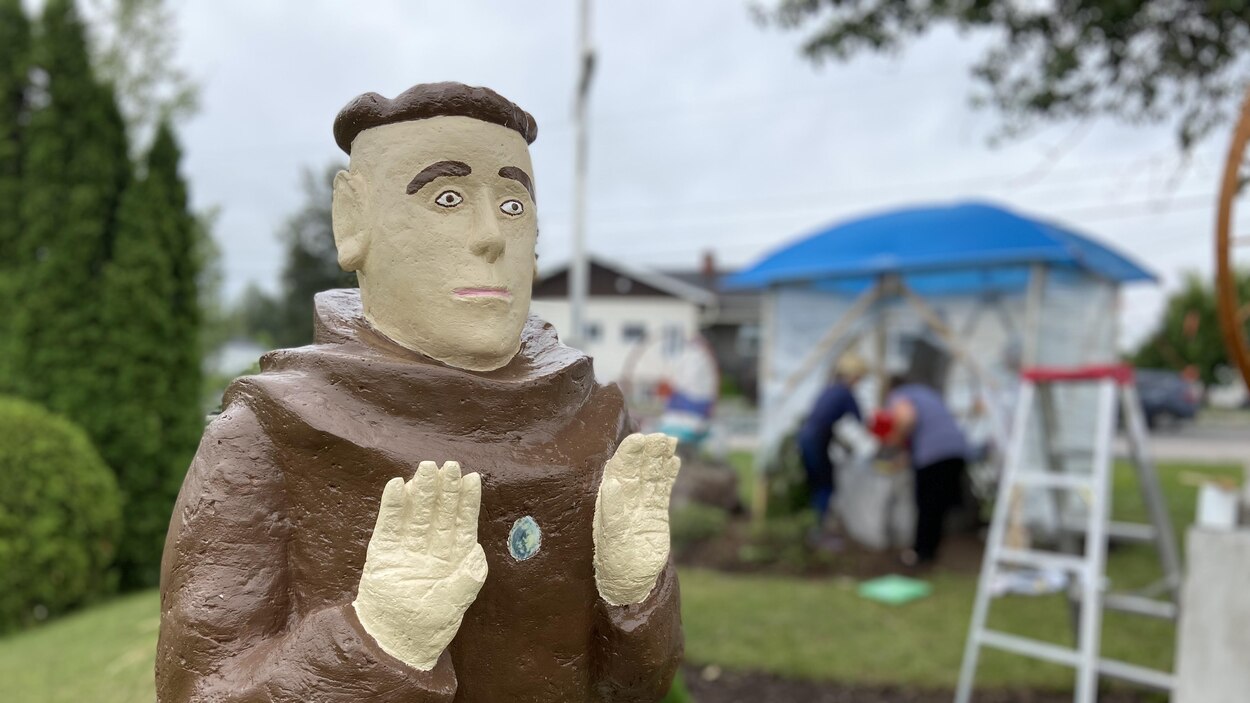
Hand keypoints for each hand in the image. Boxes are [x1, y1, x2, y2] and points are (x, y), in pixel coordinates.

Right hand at [353, 461, 487, 670]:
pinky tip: (397, 485)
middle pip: (439, 513)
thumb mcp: (454, 605)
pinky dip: (392, 505)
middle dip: (445, 489)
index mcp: (453, 559)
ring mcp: (406, 549)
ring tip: (426, 468)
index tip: (473, 478)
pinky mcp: (382, 552)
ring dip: (421, 491)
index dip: (467, 501)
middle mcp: (431, 549)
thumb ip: (469, 580)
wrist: (392, 644)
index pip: (462, 523)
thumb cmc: (428, 628)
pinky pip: (388, 524)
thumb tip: (479, 553)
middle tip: (448, 465)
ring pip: (416, 514)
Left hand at [593, 433, 680, 605]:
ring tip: (669, 441)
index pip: (620, 469)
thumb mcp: (610, 535)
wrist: (630, 580)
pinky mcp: (658, 513)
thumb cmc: (613, 559)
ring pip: (653, 475)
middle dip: (649, 451)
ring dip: (660, 458)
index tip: (638, 438)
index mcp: (611, 498)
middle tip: (660, 435)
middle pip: (639, 468)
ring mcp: (643, 504)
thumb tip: (612, 483)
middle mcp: (627, 497)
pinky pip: (664, 489)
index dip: (629, 453)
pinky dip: (670, 475)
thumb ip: (612, 508)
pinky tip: (675, 461)